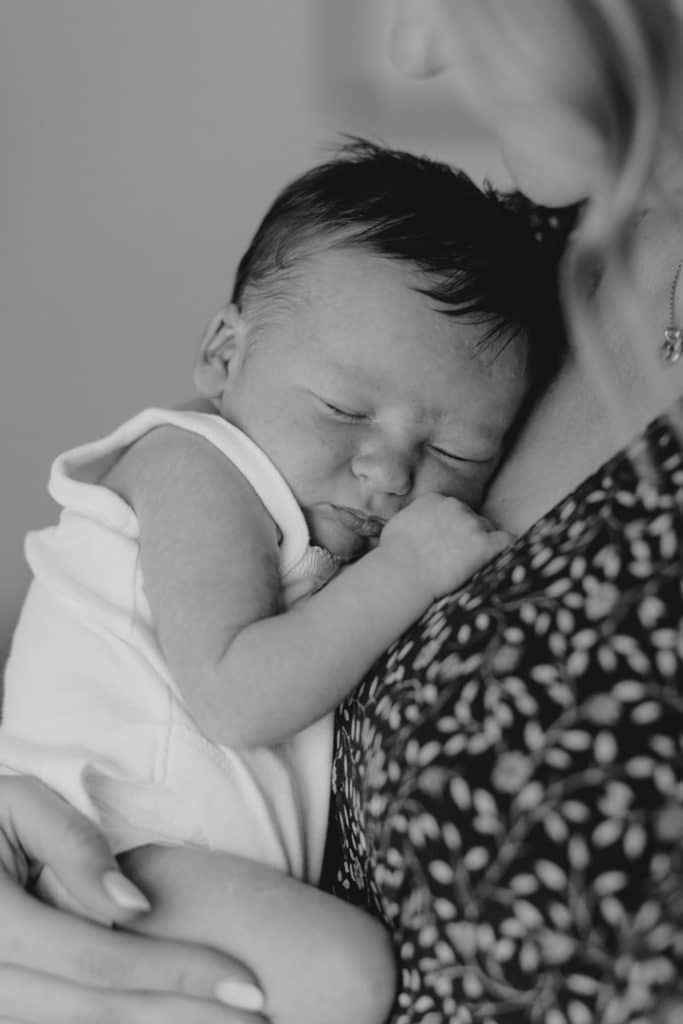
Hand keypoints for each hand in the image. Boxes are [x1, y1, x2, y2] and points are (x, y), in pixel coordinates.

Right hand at [0, 775, 268, 1022]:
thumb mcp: (18, 805)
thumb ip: (72, 847)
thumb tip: (136, 905)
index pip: (100, 959)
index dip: (177, 973)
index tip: (248, 984)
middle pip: (96, 1011)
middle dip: (181, 1018)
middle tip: (259, 1022)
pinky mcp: (5, 1007)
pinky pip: (63, 1022)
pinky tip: (171, 1018)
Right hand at [380, 492, 511, 598]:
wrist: (400, 575)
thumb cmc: (392, 558)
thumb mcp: (396, 526)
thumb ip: (413, 518)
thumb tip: (414, 524)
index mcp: (434, 500)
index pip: (453, 509)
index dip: (452, 528)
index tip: (446, 544)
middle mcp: (455, 506)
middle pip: (471, 518)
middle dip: (467, 536)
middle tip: (456, 558)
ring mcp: (471, 524)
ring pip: (487, 530)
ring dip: (481, 545)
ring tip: (467, 566)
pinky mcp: (484, 544)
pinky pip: (507, 541)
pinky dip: (505, 549)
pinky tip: (499, 559)